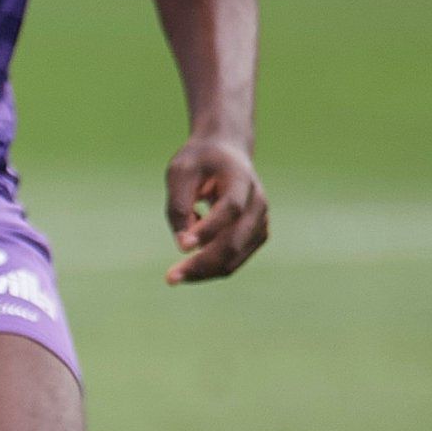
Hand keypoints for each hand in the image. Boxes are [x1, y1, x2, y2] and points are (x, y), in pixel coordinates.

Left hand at [163, 134, 267, 282]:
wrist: (226, 152)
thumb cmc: (199, 161)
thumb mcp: (179, 172)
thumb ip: (179, 206)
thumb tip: (183, 246)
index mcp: (241, 179)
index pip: (230, 209)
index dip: (208, 230)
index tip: (181, 247)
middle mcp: (258, 203)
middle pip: (235, 241)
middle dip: (202, 263)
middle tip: (170, 278)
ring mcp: (261, 221)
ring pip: (235, 257)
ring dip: (205, 271)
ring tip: (174, 275)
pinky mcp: (257, 235)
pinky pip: (235, 260)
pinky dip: (212, 266)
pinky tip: (191, 258)